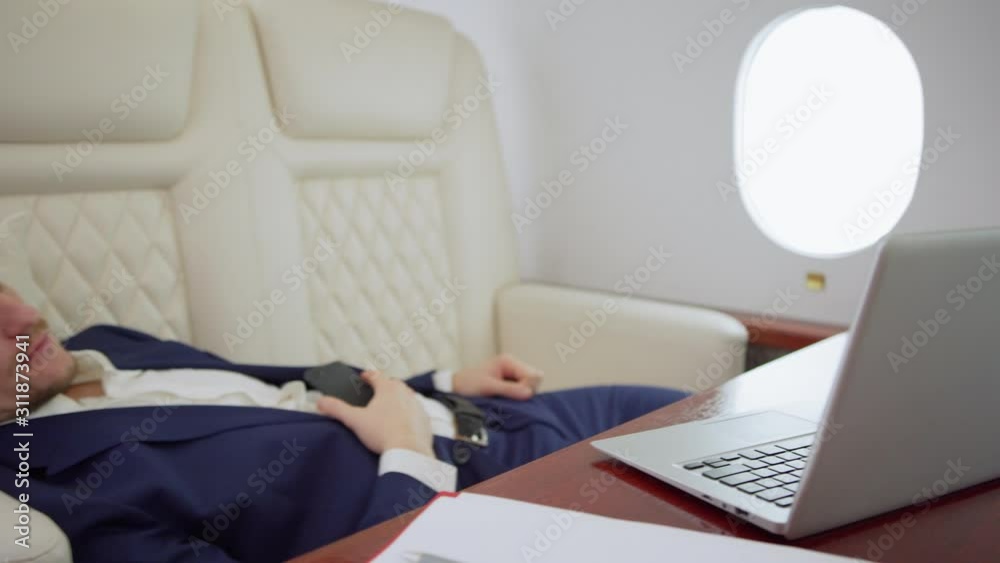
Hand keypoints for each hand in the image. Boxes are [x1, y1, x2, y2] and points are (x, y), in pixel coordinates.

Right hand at [317, 371, 433, 457]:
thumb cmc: (382, 433)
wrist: (409, 451)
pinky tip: (403, 422)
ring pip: (406, 397)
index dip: (368, 375)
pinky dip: (409, 414)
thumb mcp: (355, 420)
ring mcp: (417, 406)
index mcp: (388, 388)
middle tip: (375, 393)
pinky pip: (416, 413)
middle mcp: (405, 393)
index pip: (376, 375)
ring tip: (389, 407)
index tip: (363, 377)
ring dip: (398, 399)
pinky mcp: (425, 420)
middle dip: (384, 387)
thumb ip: (336, 409)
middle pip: (393, 384)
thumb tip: (320, 402)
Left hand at [452, 354, 542, 400]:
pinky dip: (518, 397)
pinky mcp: (510, 383)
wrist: (455, 387)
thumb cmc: (468, 384)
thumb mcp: (488, 387)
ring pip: (530, 386)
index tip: (515, 396)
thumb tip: (529, 393)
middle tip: (508, 398)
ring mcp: (512, 374)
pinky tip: (507, 400)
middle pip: (534, 380)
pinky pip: (523, 390)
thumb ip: (509, 389)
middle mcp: (513, 365)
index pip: (532, 375)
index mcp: (508, 361)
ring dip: (521, 395)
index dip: (527, 388)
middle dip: (526, 391)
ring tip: (505, 399)